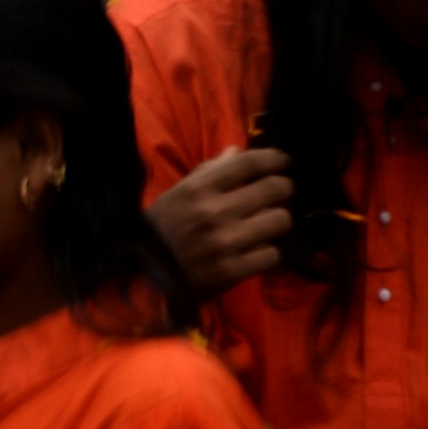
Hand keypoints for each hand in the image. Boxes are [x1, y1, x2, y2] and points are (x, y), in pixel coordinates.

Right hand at [146, 145, 293, 297]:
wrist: (144, 278)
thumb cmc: (161, 230)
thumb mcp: (177, 195)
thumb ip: (208, 172)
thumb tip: (237, 150)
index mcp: (196, 189)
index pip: (248, 163)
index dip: (274, 159)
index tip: (283, 162)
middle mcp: (211, 212)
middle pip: (273, 189)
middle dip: (284, 188)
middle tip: (282, 192)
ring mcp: (222, 243)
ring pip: (278, 221)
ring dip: (276, 221)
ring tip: (267, 224)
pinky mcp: (230, 272)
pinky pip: (271, 254)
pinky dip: (267, 252)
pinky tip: (255, 251)